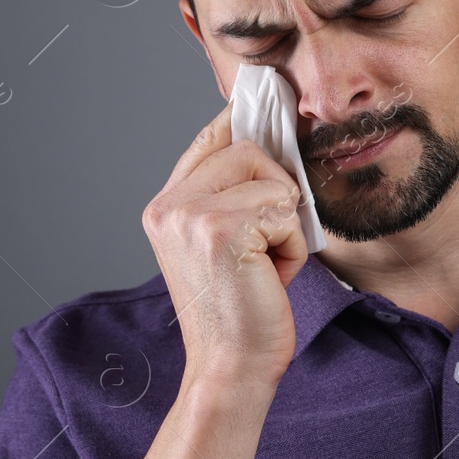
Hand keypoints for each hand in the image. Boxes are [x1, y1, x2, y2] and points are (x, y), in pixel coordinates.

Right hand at [142, 99, 309, 387]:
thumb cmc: (239, 312)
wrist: (231, 369)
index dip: (244, 118)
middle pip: (248, 149)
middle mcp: (169, 206)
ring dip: (286, 225)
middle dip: (276, 193)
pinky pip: (285, 212)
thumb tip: (274, 139)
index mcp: (165, 206)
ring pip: (271, 179)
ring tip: (265, 264)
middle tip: (267, 243)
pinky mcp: (220, 230)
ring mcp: (190, 215)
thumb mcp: (225, 244)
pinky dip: (293, 247)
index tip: (270, 89)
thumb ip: (233, 195)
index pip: (210, 137)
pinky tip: (270, 277)